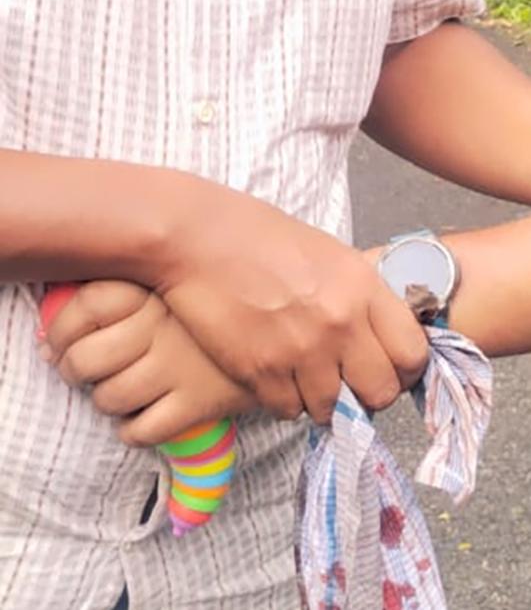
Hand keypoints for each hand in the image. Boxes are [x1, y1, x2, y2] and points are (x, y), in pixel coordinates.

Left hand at [43, 281, 256, 445]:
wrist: (296, 324)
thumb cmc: (236, 295)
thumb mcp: (188, 273)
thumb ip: (133, 279)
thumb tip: (61, 326)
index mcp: (157, 287)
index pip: (81, 307)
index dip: (62, 331)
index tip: (63, 340)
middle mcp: (161, 326)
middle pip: (84, 360)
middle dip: (77, 372)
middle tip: (86, 372)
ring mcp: (180, 366)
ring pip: (110, 398)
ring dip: (109, 401)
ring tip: (122, 393)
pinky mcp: (200, 402)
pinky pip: (144, 429)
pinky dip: (135, 431)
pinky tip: (145, 419)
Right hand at [45, 184, 428, 423]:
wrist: (195, 238)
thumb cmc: (262, 238)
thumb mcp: (332, 256)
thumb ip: (362, 298)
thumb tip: (384, 337)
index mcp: (364, 288)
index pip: (413, 353)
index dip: (406, 370)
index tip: (393, 371)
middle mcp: (341, 322)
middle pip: (381, 392)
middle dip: (370, 396)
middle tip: (352, 386)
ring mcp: (301, 349)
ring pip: (333, 409)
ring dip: (323, 401)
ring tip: (308, 379)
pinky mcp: (261, 370)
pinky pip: (289, 410)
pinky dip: (285, 401)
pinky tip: (277, 378)